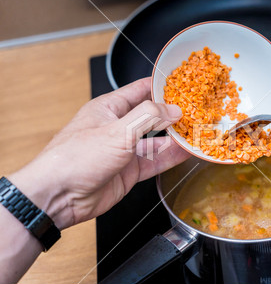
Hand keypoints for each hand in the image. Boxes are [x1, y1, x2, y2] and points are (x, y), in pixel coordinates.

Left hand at [8, 78, 189, 229]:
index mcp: (109, 108)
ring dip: (176, 138)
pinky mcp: (129, 171)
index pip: (141, 90)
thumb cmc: (75, 158)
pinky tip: (186, 153)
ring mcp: (124, 150)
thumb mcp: (116, 131)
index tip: (185, 86)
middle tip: (198, 112)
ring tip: (198, 133)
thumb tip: (173, 109)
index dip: (163, 87)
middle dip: (174, 115)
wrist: (58, 197)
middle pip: (153, 117)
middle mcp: (118, 127)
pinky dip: (171, 157)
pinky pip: (155, 161)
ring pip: (157, 141)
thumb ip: (148, 117)